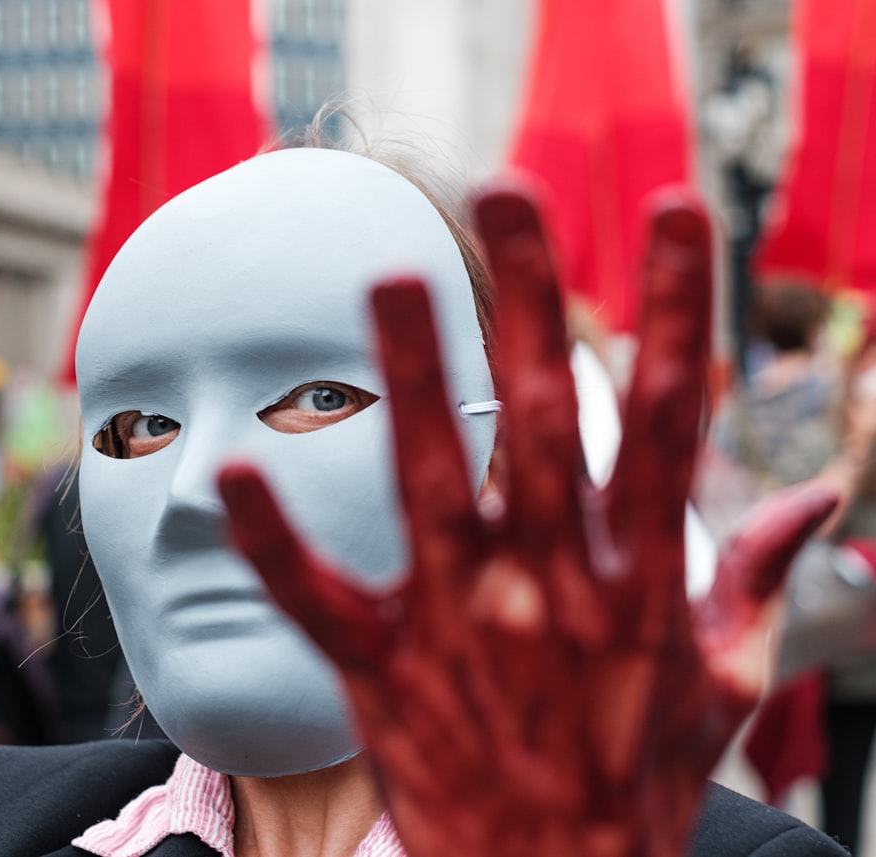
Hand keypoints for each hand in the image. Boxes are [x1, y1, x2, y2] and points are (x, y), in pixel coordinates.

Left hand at [219, 186, 835, 856]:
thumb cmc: (636, 781)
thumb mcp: (725, 686)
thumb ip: (758, 579)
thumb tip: (820, 495)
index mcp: (640, 579)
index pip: (672, 417)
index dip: (674, 306)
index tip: (670, 210)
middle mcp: (553, 585)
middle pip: (548, 416)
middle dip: (530, 295)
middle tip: (505, 191)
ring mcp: (462, 623)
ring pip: (434, 479)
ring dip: (414, 375)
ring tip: (393, 276)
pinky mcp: (383, 669)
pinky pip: (318, 598)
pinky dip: (274, 540)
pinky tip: (231, 471)